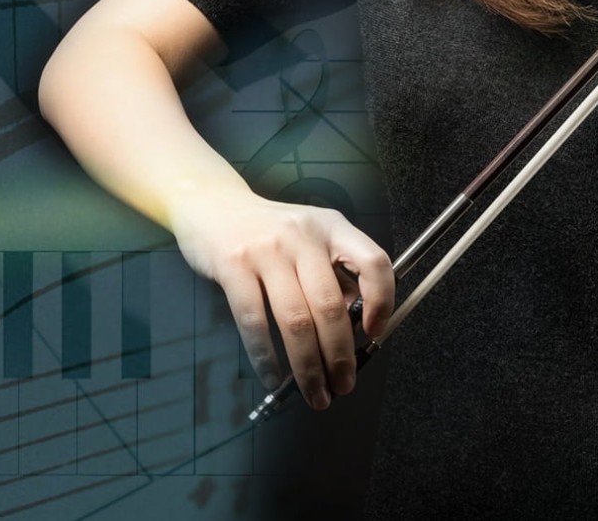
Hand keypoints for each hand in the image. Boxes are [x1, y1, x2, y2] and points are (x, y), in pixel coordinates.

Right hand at [165, 185, 392, 410]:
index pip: (373, 262)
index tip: (375, 332)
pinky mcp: (233, 266)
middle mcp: (304, 236)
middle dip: (340, 355)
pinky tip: (274, 378)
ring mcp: (267, 250)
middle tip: (344, 384)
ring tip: (316, 393)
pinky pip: (254, 322)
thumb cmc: (271, 229)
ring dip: (308, 366)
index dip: (382, 300)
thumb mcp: (312, 238)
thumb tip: (356, 325)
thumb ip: (335, 274)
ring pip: (295, 320)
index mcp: (333, 227)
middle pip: (330, 305)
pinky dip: (266, 357)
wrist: (215, 205)